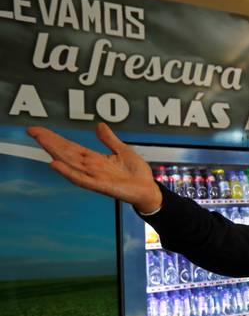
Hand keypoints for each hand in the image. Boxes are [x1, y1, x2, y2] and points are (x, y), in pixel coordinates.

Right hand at [27, 123, 161, 212]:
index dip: (55, 138)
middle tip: (33, 131)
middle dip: (50, 142)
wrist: (149, 189)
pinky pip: (81, 179)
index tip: (39, 130)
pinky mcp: (101, 186)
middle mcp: (91, 168)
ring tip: (41, 141)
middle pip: (66, 153)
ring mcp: (94, 177)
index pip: (70, 147)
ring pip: (70, 163)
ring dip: (55, 153)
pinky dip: (68, 172)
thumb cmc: (137, 174)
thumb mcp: (123, 150)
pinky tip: (55, 165)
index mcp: (95, 159)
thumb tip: (99, 125)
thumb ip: (109, 139)